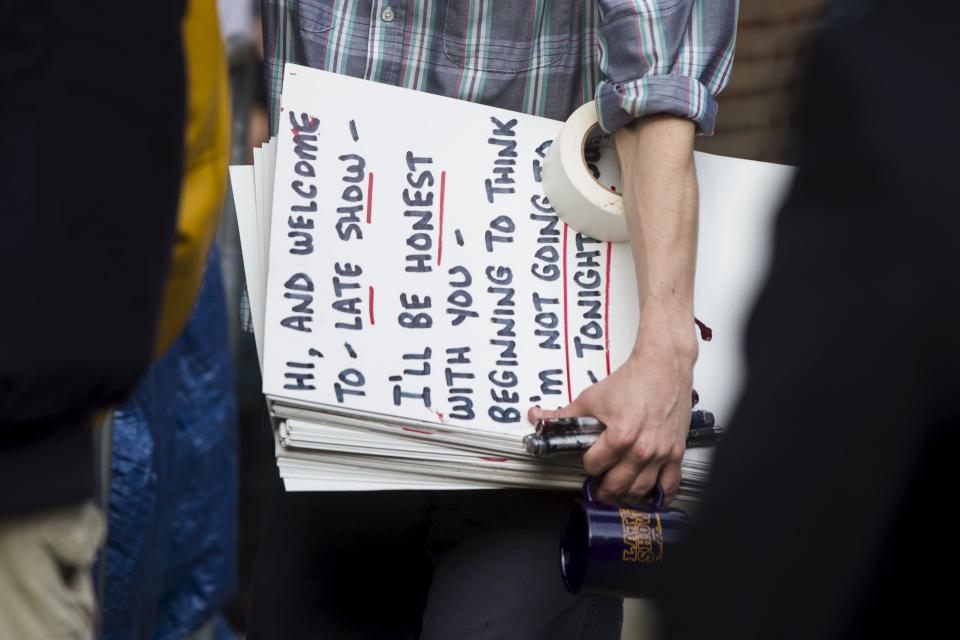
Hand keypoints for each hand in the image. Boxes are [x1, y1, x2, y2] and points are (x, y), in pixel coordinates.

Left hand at [529, 310, 695, 504]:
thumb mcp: (592, 397)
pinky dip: (659, 496)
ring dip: (626, 497)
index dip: (588, 464)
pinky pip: (670, 484)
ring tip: (617, 493)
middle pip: (616, 485)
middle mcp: (642, 449)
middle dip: (603, 489)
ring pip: (641, 491)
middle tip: (598, 488)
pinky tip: (650, 496)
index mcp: (620, 436)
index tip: (589, 461)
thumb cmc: (633, 380)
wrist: (663, 367)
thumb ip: (565, 415)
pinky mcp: (676, 452)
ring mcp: (661, 453)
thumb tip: (539, 417)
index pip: (594, 466)